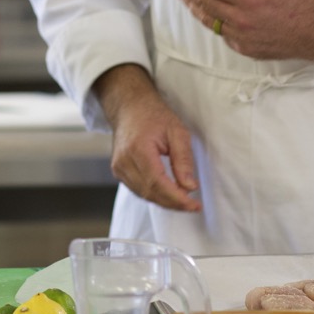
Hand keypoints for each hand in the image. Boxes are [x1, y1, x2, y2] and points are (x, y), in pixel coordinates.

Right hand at [94, 65, 200, 212]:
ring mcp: (118, 167)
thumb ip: (184, 160)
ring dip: (165, 201)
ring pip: (144, 194)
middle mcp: (124, 161)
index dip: (177, 198)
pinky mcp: (118, 171)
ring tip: (184, 200)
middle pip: (150, 193)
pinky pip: (138, 190)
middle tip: (193, 205)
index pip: (157, 183)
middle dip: (173, 203)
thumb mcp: (177, 132)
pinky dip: (154, 195)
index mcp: (138, 149)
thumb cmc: (152, 115)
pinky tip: (168, 193)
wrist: (129, 107)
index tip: (194, 205)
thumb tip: (189, 186)